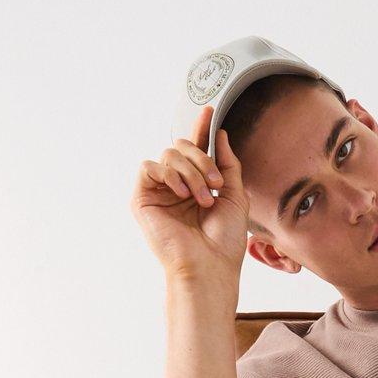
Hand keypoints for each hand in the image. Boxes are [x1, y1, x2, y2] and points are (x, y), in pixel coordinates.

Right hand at [130, 105, 248, 287]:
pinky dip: (168, 175)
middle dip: (201, 159)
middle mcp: (175, 186)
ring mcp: (158, 191)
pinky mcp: (142, 198)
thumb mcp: (235, 196)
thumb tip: (220, 133)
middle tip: (215, 184)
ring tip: (203, 199)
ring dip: (191, 172)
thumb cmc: (224, 241)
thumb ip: (227, 164)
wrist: (211, 266)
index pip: (195, 150)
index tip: (210, 110)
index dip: (201, 129)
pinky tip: (181, 194)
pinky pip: (149, 167)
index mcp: (196, 185)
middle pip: (181, 146)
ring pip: (169, 154)